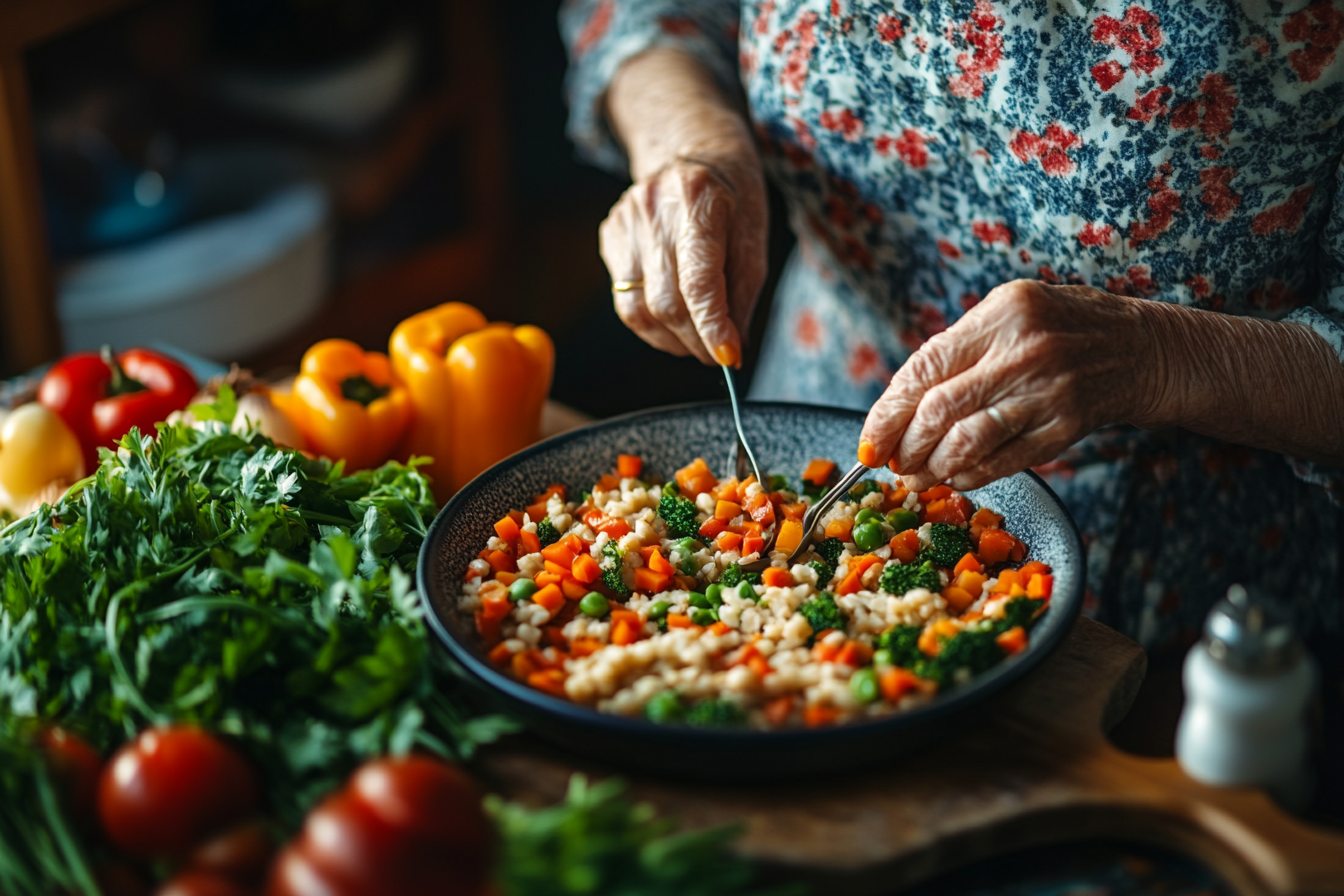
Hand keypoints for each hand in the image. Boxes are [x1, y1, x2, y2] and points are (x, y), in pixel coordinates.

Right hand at [599, 151, 767, 365]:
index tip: (728, 357)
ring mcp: (625, 222)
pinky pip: (624, 301)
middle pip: (666, 303)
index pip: (698, 281)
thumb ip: (743, 294)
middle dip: (696, 341)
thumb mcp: (754, 237)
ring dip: (671, 341)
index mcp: (700, 200)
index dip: (712, 327)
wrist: (691, 151)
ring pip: (639, 311)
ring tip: (696, 340)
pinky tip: (674, 316)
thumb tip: (732, 351)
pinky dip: (652, 323)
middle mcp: (654, 208)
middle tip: (717, 354)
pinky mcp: (609, 236)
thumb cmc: (732, 197)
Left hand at [857, 280, 1153, 490]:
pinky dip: (969, 475)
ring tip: (916, 476)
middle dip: (904, 446)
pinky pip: (1004, 461)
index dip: (888, 412)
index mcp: (1003, 313)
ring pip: (967, 442)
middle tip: (892, 462)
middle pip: (939, 411)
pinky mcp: (1066, 427)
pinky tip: (953, 477)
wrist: (1143, 348)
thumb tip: (898, 406)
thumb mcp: (1012, 311)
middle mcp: (1024, 352)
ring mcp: (1048, 392)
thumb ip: (960, 349)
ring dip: (932, 468)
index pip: (925, 368)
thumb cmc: (1062, 327)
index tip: (869, 441)